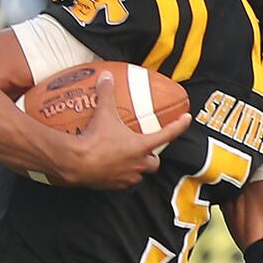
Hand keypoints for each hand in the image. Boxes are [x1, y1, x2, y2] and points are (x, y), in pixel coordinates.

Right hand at [44, 70, 190, 188]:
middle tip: (145, 148)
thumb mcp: (103, 113)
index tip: (186, 119)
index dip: (179, 126)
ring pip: (140, 174)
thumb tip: (106, 77)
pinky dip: (122, 175)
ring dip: (137, 167)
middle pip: (154, 162)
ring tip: (128, 158)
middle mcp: (139, 164)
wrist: (77, 163)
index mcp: (142, 146)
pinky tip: (112, 168)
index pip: (168, 134)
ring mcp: (128, 177)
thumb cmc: (94, 140)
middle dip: (152, 156)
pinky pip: (124, 182)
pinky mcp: (115, 185)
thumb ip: (107, 94)